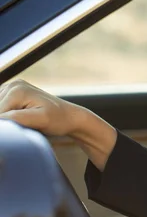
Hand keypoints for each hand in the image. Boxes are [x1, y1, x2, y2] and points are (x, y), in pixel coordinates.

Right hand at [0, 79, 116, 170]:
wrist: (70, 116)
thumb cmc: (59, 120)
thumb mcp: (40, 120)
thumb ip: (16, 118)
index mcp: (16, 90)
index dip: (4, 128)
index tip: (20, 131)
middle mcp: (12, 85)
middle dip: (6, 124)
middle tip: (25, 127)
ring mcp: (11, 88)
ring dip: (6, 121)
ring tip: (25, 124)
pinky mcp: (11, 94)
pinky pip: (1, 108)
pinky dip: (6, 118)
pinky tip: (20, 121)